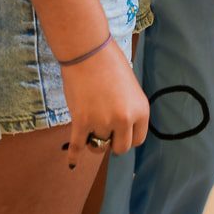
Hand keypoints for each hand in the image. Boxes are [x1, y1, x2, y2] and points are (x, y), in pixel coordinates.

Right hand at [61, 39, 148, 164]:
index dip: (127, 137)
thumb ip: (129, 109)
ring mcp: (103, 122)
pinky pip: (77, 146)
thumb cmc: (111, 64)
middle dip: (112, 142)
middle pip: (120, 148)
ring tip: (89, 126)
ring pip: (98, 147)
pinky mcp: (82, 122)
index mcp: (141, 110)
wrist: (89, 52)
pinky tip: (72, 161)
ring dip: (93, 139)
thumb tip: (122, 128)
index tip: (120, 133)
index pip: (138, 140)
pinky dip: (74, 155)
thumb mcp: (130, 88)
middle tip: (104, 130)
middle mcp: (125, 119)